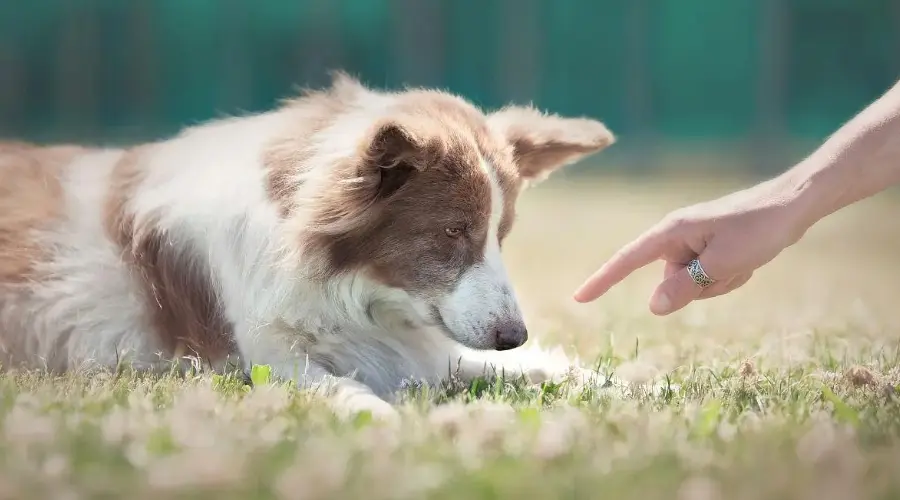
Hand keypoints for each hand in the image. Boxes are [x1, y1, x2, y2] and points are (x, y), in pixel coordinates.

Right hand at [572, 179, 813, 314]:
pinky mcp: (710, 250)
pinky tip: (748, 260)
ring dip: (719, 283)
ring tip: (744, 260)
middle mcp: (677, 237)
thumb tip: (654, 306)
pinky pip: (709, 279)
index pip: (626, 261)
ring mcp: (694, 244)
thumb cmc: (758, 228)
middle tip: (733, 266)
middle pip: (671, 282)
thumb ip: (685, 286)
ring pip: (693, 285)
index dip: (602, 281)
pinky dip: (729, 277)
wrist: (794, 205)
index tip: (579, 298)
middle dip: (701, 287)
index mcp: (671, 232)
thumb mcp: (722, 264)